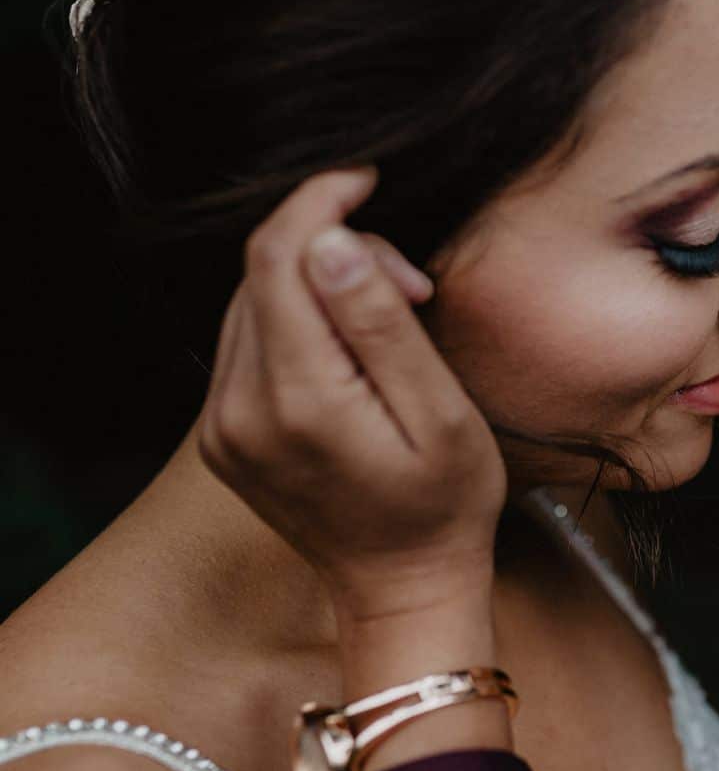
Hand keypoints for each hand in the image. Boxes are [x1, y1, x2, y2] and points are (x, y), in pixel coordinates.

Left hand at [198, 168, 506, 623]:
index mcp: (297, 400)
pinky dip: (295, 323)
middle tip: (409, 288)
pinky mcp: (222, 438)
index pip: (279, 257)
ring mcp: (221, 428)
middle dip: (332, 249)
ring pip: (251, 304)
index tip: (365, 181)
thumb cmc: (444, 505)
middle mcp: (239, 412)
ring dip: (314, 284)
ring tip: (389, 318)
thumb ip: (379, 325)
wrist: (404, 589)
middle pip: (264, 273)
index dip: (318, 202)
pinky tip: (347, 351)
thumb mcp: (439, 413)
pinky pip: (247, 346)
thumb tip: (330, 242)